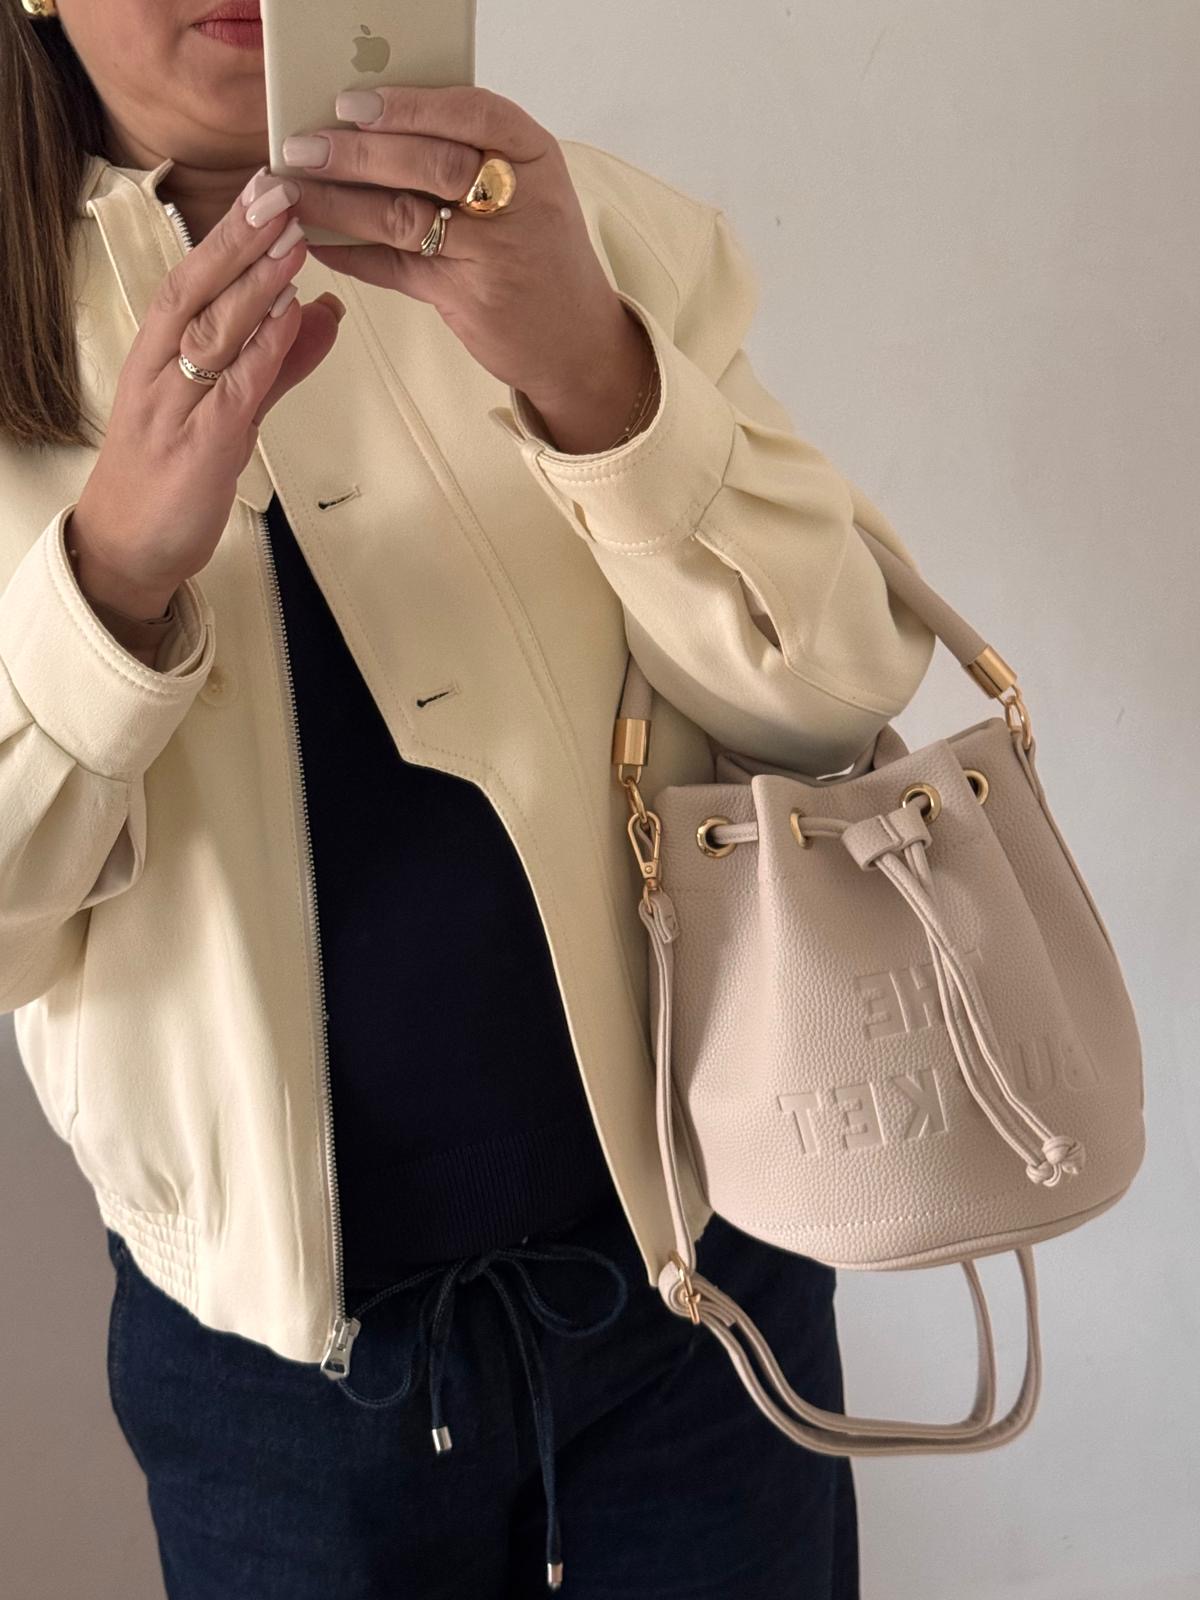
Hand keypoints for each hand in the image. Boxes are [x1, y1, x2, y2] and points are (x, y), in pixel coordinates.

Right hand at [72, 177, 343, 613]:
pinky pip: (233, 390)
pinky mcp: (199, 449)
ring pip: (212, 333)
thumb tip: (319, 312)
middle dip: (239, 240)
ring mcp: (175, 409)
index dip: (227, 233)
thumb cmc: (170, 475)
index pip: (190, 278)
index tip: (264, 189)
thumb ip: (275, 362)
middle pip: (195, 291)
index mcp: (158, 354)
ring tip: (293, 242)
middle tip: (281, 194)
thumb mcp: (229, 409)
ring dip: (255, 285)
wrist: (129, 548)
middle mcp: (159, 372)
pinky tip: (288, 319)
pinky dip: (262, 350)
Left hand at [284, 85, 653, 451]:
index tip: (351, 103)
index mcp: (533, 156)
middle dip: (357, 152)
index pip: (471, 113)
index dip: (408, 106)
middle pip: (430, 162)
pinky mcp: (469, 298)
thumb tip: (371, 126)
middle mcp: (519, 199)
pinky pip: (397, 268)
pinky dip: (354, 253)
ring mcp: (495, 252)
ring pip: (405, 215)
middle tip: (302, 148)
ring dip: (340, 202)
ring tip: (294, 191)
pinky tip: (318, 240)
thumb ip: (469, 156)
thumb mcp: (526, 190)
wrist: (577, 339)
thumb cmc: (540, 255)